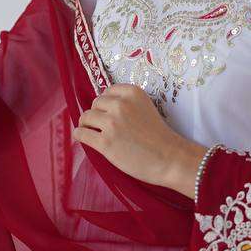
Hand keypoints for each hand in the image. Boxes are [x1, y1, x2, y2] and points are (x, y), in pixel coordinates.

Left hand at [72, 85, 207, 197]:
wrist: (170, 159)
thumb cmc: (160, 137)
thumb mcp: (146, 108)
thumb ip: (127, 104)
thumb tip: (101, 108)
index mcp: (132, 93)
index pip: (107, 92)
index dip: (106, 104)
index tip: (110, 114)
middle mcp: (120, 104)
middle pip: (95, 104)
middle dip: (97, 115)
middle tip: (103, 127)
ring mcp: (111, 123)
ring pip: (85, 118)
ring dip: (86, 125)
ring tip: (92, 132)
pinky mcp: (105, 142)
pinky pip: (81, 134)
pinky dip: (80, 135)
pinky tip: (83, 139)